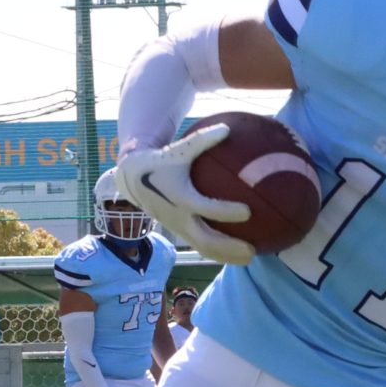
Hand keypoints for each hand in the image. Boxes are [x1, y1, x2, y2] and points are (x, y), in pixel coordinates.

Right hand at [117, 122, 256, 263]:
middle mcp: (178, 216)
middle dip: (229, 247)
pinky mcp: (179, 231)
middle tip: (252, 251)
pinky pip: (201, 245)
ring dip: (226, 256)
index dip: (225, 211)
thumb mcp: (179, 149)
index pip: (205, 208)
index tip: (248, 211)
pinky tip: (239, 251)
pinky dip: (219, 251)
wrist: (133, 179)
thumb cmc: (161, 161)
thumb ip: (202, 140)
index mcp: (179, 196)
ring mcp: (178, 227)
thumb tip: (228, 128)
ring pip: (204, 248)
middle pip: (205, 239)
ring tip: (251, 258)